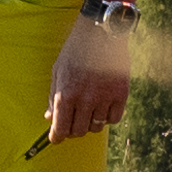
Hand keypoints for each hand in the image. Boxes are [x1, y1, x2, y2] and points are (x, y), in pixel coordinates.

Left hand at [44, 18, 133, 148]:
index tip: (56, 138)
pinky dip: (107, 117)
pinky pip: (114, 120)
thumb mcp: (58, 71)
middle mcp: (85, 100)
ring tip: (88, 109)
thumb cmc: (76, 50)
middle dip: (73, 129)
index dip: (57, 137)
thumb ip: (53, 97)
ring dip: (90, 123)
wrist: (101, 32)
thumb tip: (49, 118)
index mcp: (65, 95)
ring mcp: (104, 99)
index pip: (60, 129)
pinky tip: (103, 106)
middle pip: (78, 132)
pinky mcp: (121, 95)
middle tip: (73, 120)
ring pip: (96, 128)